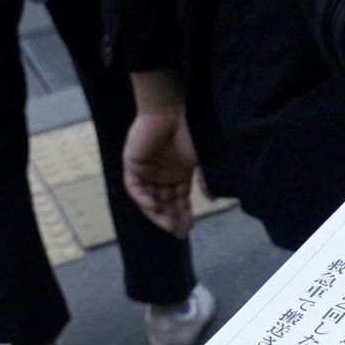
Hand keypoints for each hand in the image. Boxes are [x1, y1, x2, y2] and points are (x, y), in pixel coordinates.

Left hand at [122, 109, 197, 236]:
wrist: (170, 112)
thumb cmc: (189, 133)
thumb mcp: (202, 161)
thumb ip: (205, 181)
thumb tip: (212, 200)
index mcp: (179, 176)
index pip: (179, 202)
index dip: (184, 216)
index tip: (190, 228)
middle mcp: (162, 176)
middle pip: (165, 204)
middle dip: (171, 219)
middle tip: (178, 231)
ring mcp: (146, 172)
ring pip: (149, 200)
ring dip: (157, 213)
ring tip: (168, 224)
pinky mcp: (132, 165)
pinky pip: (134, 188)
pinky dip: (142, 198)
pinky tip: (154, 206)